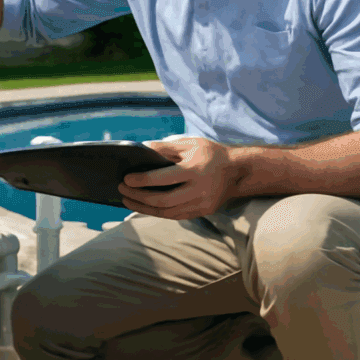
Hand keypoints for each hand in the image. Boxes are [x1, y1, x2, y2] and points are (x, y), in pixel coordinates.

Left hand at [118, 136, 238, 219]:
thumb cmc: (210, 154)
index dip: (142, 180)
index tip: (125, 179)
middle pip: (163, 200)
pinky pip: (175, 215)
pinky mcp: (202, 212)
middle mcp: (199, 190)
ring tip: (127, 200)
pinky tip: (144, 206)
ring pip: (167, 212)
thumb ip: (165, 147)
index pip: (164, 178)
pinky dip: (157, 212)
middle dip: (139, 197)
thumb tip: (140, 150)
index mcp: (195, 170)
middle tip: (121, 190)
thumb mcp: (190, 144)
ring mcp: (201, 204)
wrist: (237, 171)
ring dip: (144, 208)